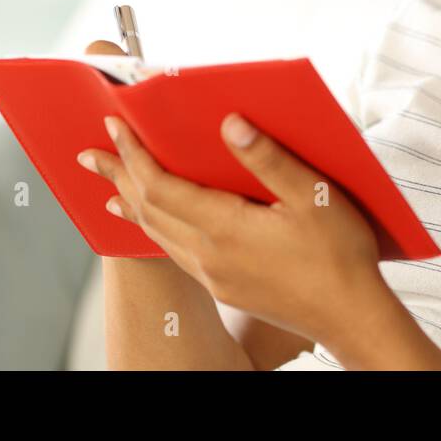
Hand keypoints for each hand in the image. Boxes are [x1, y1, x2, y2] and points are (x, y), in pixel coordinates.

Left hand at [75, 53, 386, 348]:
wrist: (351, 316)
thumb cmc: (340, 256)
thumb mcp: (313, 195)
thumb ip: (268, 157)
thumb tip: (230, 123)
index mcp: (226, 228)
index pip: (160, 185)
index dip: (134, 153)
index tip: (114, 126)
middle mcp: (209, 255)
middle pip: (147, 209)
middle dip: (117, 175)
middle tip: (88, 154)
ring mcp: (214, 275)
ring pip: (156, 233)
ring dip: (130, 203)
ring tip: (109, 185)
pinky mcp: (223, 287)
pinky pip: (173, 251)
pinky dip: (153, 228)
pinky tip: (152, 224)